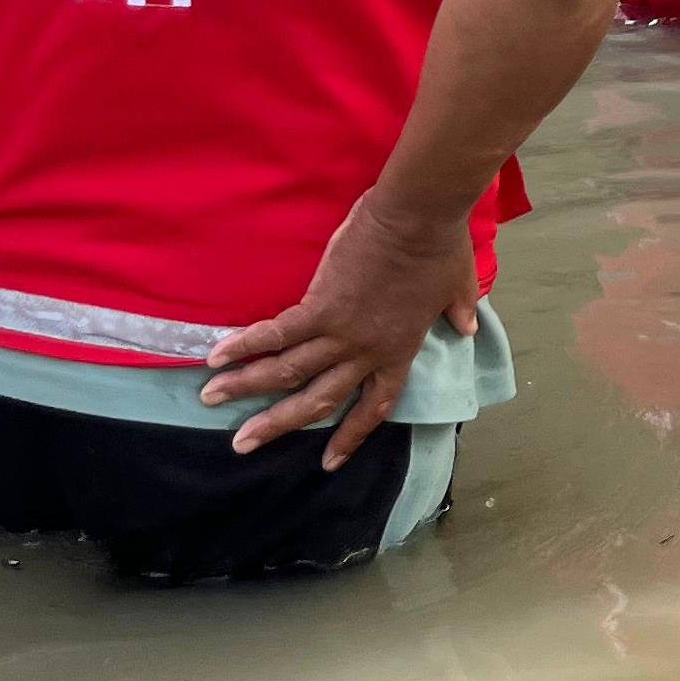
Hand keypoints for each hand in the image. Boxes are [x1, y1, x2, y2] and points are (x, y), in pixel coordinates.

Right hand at [199, 194, 475, 467]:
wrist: (419, 217)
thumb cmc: (440, 247)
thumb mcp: (458, 287)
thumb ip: (459, 312)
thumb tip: (468, 328)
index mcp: (399, 352)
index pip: (374, 406)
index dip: (351, 435)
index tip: (328, 462)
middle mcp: (365, 352)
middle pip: (318, 401)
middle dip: (278, 424)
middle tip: (243, 445)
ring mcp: (341, 332)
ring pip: (288, 371)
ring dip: (247, 387)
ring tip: (211, 398)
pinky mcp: (320, 306)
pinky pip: (277, 333)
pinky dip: (246, 345)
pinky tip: (217, 355)